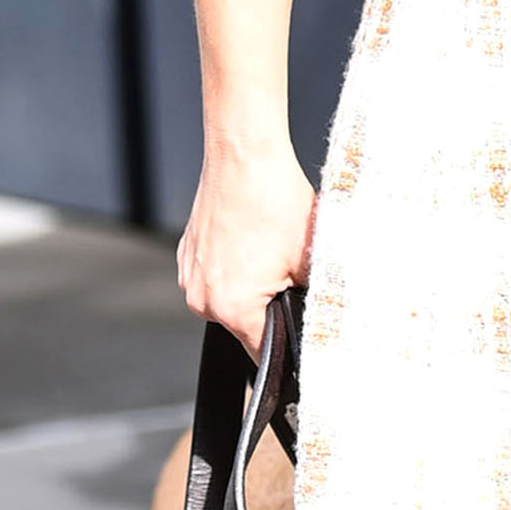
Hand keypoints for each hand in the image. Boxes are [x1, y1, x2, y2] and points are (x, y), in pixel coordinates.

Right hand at [177, 135, 316, 352]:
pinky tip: (253, 240)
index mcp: (231, 308)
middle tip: (290, 274)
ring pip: (230, 300)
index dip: (289, 345)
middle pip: (245, 326)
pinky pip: (216, 276)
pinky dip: (235, 266)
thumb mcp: (310, 260)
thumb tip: (323, 321)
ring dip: (252, 287)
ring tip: (270, 251)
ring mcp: (189, 276)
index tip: (302, 332)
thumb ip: (315, 301)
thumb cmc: (275, 201)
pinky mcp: (187, 254)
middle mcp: (201, 298)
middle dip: (271, 309)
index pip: (264, 353)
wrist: (244, 156)